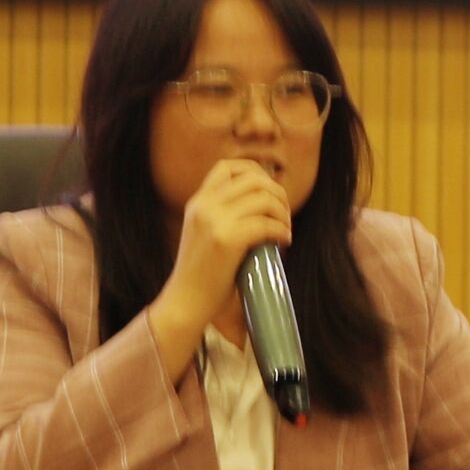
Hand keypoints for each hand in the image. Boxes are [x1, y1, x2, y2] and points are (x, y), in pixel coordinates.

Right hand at [155, 158, 297, 378]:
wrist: (184, 302)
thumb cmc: (200, 275)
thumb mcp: (203, 234)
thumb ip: (223, 216)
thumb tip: (263, 207)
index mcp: (197, 202)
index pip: (227, 167)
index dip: (255, 172)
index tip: (270, 192)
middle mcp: (204, 205)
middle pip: (253, 179)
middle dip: (277, 193)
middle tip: (284, 214)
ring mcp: (214, 220)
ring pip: (264, 199)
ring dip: (282, 213)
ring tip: (285, 229)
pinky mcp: (227, 239)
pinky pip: (266, 224)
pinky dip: (281, 231)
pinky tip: (283, 242)